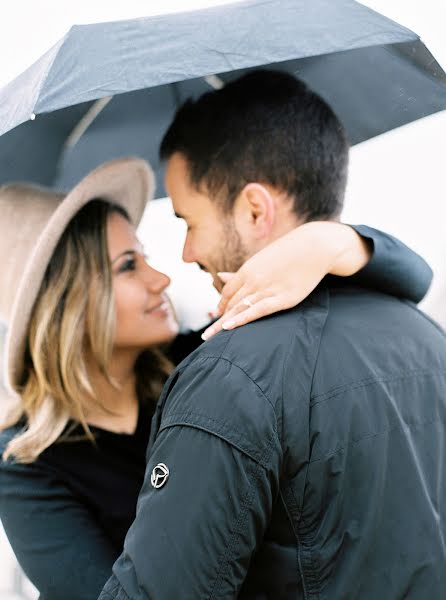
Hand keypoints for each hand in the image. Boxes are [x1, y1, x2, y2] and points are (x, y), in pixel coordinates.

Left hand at [201, 222, 370, 339]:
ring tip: (210, 337)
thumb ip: (239, 273)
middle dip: (218, 320)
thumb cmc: (286, 254)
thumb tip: (219, 276)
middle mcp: (253, 280)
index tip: (216, 316)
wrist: (314, 247)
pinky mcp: (283, 298)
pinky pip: (257, 311)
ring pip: (239, 309)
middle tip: (207, 335)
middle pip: (230, 303)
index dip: (221, 305)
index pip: (227, 292)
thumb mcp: (260, 261)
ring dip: (223, 323)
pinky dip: (241, 319)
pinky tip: (228, 327)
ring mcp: (267, 289)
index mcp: (247, 270)